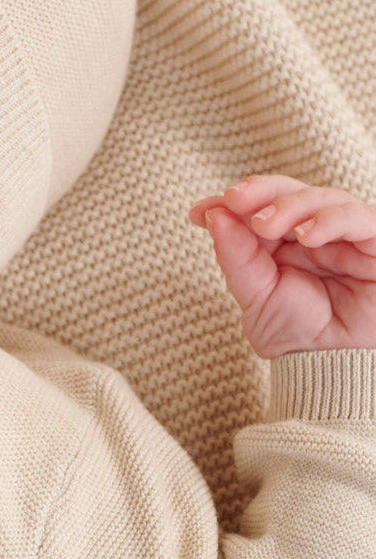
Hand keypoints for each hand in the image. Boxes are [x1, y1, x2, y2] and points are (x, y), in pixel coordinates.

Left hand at [189, 174, 375, 356]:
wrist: (330, 366)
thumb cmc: (295, 331)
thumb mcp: (254, 293)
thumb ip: (236, 255)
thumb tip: (212, 214)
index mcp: (282, 239)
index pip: (262, 204)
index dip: (233, 200)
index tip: (199, 212)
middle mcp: (316, 231)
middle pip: (292, 192)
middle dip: (262, 193)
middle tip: (234, 202)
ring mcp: (349, 236)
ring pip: (326, 198)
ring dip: (292, 206)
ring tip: (266, 225)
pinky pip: (362, 219)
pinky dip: (333, 220)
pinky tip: (307, 234)